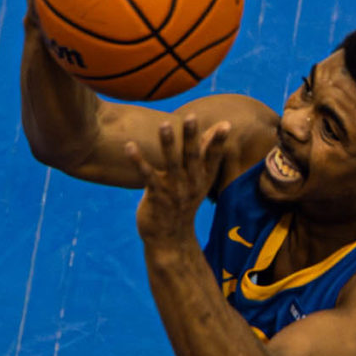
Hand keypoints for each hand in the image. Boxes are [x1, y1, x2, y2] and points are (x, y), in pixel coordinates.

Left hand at [129, 113, 228, 242]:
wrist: (170, 238)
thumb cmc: (183, 202)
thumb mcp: (199, 180)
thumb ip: (205, 154)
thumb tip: (221, 128)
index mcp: (203, 179)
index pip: (213, 158)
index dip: (219, 142)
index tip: (226, 125)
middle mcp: (191, 183)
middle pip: (193, 156)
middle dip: (192, 137)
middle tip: (191, 117)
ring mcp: (174, 190)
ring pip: (172, 163)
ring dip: (168, 144)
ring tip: (164, 125)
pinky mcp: (156, 196)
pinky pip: (147, 175)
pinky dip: (138, 160)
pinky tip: (129, 146)